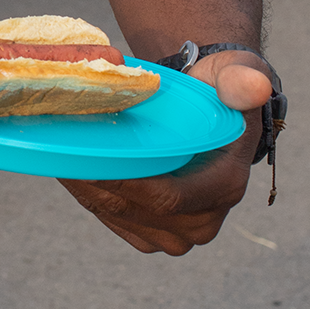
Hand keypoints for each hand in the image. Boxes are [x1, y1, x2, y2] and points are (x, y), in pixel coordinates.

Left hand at [62, 99, 264, 254]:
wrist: (210, 109)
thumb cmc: (221, 87)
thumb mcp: (237, 74)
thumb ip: (243, 79)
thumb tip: (253, 87)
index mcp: (226, 186)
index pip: (168, 198)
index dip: (124, 182)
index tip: (85, 159)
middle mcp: (204, 221)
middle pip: (135, 209)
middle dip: (93, 182)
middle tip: (58, 150)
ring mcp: (177, 234)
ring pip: (117, 215)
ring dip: (82, 188)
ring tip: (56, 154)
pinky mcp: (152, 234)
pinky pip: (112, 219)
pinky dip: (87, 195)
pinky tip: (67, 167)